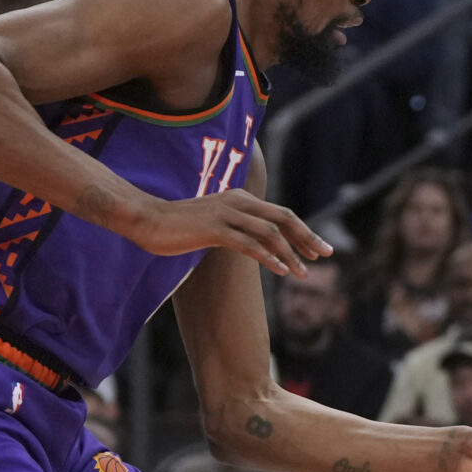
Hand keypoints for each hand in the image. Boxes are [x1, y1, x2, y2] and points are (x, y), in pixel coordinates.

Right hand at [120, 187, 330, 277]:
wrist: (146, 220)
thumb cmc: (176, 226)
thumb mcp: (211, 223)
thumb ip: (233, 228)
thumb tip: (252, 243)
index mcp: (240, 199)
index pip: (280, 214)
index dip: (303, 231)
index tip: (318, 249)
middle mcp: (237, 202)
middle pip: (283, 218)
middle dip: (307, 237)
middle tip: (326, 255)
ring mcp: (226, 214)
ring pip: (269, 232)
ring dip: (289, 253)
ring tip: (302, 273)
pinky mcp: (214, 229)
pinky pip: (248, 244)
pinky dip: (268, 257)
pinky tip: (280, 270)